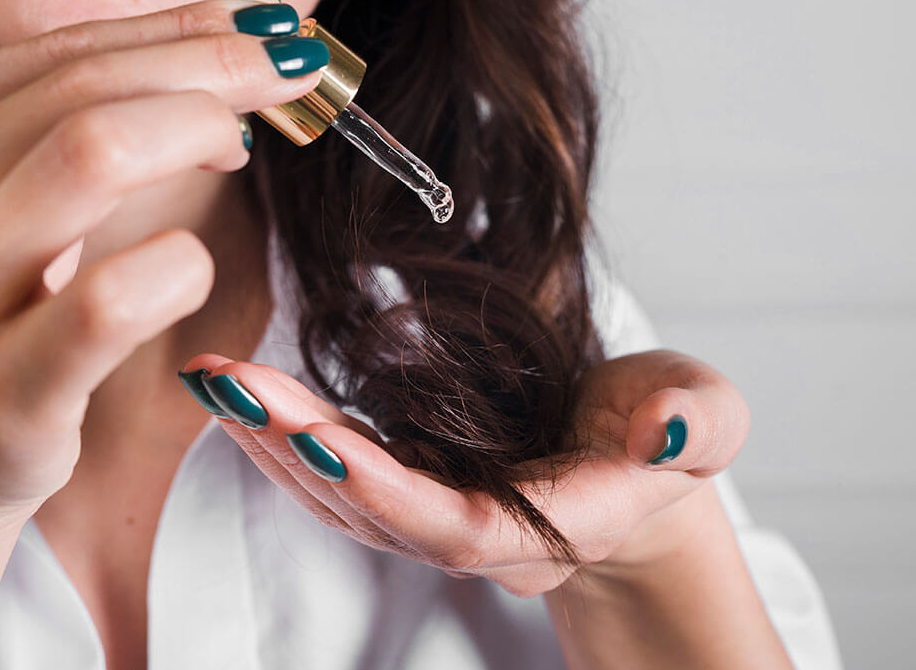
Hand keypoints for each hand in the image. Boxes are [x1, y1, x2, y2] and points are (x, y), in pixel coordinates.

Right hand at [0, 0, 326, 536]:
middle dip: (209, 66)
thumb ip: (43, 128)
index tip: (255, 22)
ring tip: (238, 148)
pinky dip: (183, 262)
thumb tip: (201, 43)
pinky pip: (116, 295)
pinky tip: (194, 264)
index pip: (46, 56)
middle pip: (80, 92)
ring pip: (93, 155)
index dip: (172, 29)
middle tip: (285, 69)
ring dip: (198, 130)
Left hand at [179, 349, 749, 597]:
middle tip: (229, 385)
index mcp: (551, 521)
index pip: (457, 527)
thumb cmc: (665, 432)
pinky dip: (281, 436)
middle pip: (373, 512)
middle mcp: (478, 534)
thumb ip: (694, 421)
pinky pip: (333, 476)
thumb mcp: (704, 413)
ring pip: (338, 498)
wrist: (631, 461)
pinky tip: (238, 395)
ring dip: (271, 441)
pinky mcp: (409, 486)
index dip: (389, 493)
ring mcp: (435, 515)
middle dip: (298, 451)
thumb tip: (662, 430)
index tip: (321, 443)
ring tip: (212, 380)